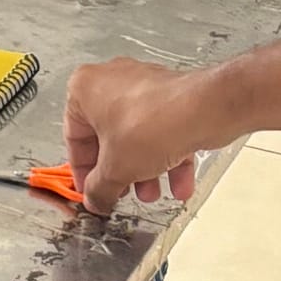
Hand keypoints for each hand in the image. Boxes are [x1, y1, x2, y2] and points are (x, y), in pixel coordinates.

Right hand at [64, 57, 221, 214]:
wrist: (207, 109)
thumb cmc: (155, 122)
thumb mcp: (116, 168)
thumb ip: (99, 189)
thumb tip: (95, 198)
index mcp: (85, 89)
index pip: (74, 138)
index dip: (82, 171)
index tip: (91, 190)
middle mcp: (112, 82)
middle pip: (107, 138)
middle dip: (118, 172)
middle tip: (120, 192)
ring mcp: (143, 87)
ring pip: (137, 137)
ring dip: (144, 170)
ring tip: (152, 192)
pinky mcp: (171, 98)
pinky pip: (162, 132)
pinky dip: (168, 158)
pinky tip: (178, 184)